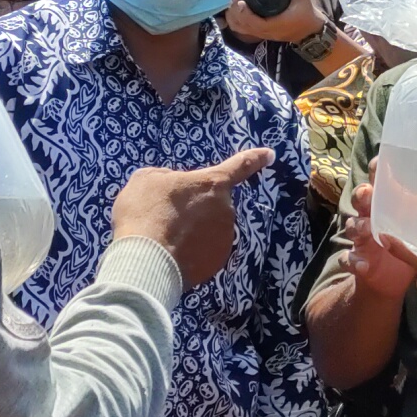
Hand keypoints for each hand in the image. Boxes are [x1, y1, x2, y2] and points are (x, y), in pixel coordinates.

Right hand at [111, 148, 275, 287]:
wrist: (146, 259)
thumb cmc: (146, 212)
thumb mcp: (147, 179)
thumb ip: (166, 177)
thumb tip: (173, 183)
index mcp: (213, 184)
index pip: (239, 166)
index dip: (255, 158)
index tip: (270, 154)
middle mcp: (226, 209)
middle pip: (213, 204)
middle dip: (196, 209)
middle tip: (168, 217)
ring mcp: (224, 238)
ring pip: (208, 229)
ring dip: (192, 231)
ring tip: (165, 236)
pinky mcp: (217, 262)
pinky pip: (204, 251)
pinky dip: (191, 252)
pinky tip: (172, 253)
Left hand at [225, 0, 326, 44]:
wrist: (312, 30)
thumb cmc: (307, 12)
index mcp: (273, 24)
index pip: (250, 21)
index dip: (241, 9)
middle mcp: (265, 31)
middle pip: (240, 23)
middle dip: (233, 7)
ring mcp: (262, 34)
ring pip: (239, 27)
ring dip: (233, 13)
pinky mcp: (262, 33)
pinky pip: (243, 29)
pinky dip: (236, 19)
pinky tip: (237, 6)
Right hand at [348, 175, 415, 299]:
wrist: (391, 281)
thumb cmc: (411, 245)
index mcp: (387, 204)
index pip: (378, 180)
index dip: (376, 169)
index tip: (379, 162)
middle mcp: (370, 216)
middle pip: (360, 198)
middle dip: (362, 193)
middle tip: (368, 193)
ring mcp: (361, 238)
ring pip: (351, 225)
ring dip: (357, 225)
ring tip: (367, 229)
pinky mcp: (357, 260)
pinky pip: (348, 258)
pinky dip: (354, 261)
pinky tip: (363, 266)